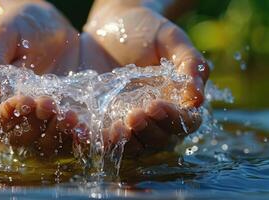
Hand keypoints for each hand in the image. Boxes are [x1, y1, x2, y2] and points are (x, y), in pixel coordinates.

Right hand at [0, 1, 80, 157]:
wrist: (53, 29)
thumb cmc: (22, 27)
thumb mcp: (4, 32)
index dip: (2, 117)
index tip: (20, 101)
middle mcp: (13, 117)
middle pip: (17, 138)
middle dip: (33, 124)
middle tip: (48, 103)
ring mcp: (40, 121)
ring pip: (44, 143)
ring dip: (57, 134)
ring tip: (70, 116)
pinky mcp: (62, 120)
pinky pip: (69, 137)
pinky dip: (78, 137)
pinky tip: (87, 127)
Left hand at [83, 2, 209, 154]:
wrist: (113, 25)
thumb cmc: (148, 30)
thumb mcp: (171, 39)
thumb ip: (189, 64)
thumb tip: (197, 100)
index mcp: (178, 100)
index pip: (185, 122)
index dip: (173, 119)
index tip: (156, 105)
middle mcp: (156, 117)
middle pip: (160, 139)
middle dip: (149, 131)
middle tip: (135, 116)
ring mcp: (130, 121)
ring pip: (135, 145)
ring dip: (127, 142)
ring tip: (117, 130)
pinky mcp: (106, 120)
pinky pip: (106, 137)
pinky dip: (100, 139)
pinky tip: (93, 131)